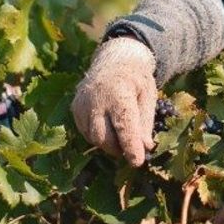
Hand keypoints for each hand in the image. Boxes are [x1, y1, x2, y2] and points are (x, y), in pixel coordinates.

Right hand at [72, 37, 157, 166]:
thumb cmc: (135, 80)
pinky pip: (86, 132)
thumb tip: (145, 147)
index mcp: (119, 92)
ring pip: (93, 138)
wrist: (113, 61)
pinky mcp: (75, 108)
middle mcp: (96, 98)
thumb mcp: (148, 95)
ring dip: (109, 144)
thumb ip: (146, 122)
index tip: (137, 162)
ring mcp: (82, 103)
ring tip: (121, 136)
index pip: (124, 125)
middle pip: (104, 137)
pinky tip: (108, 127)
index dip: (130, 146)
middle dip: (118, 149)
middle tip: (132, 149)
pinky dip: (98, 137)